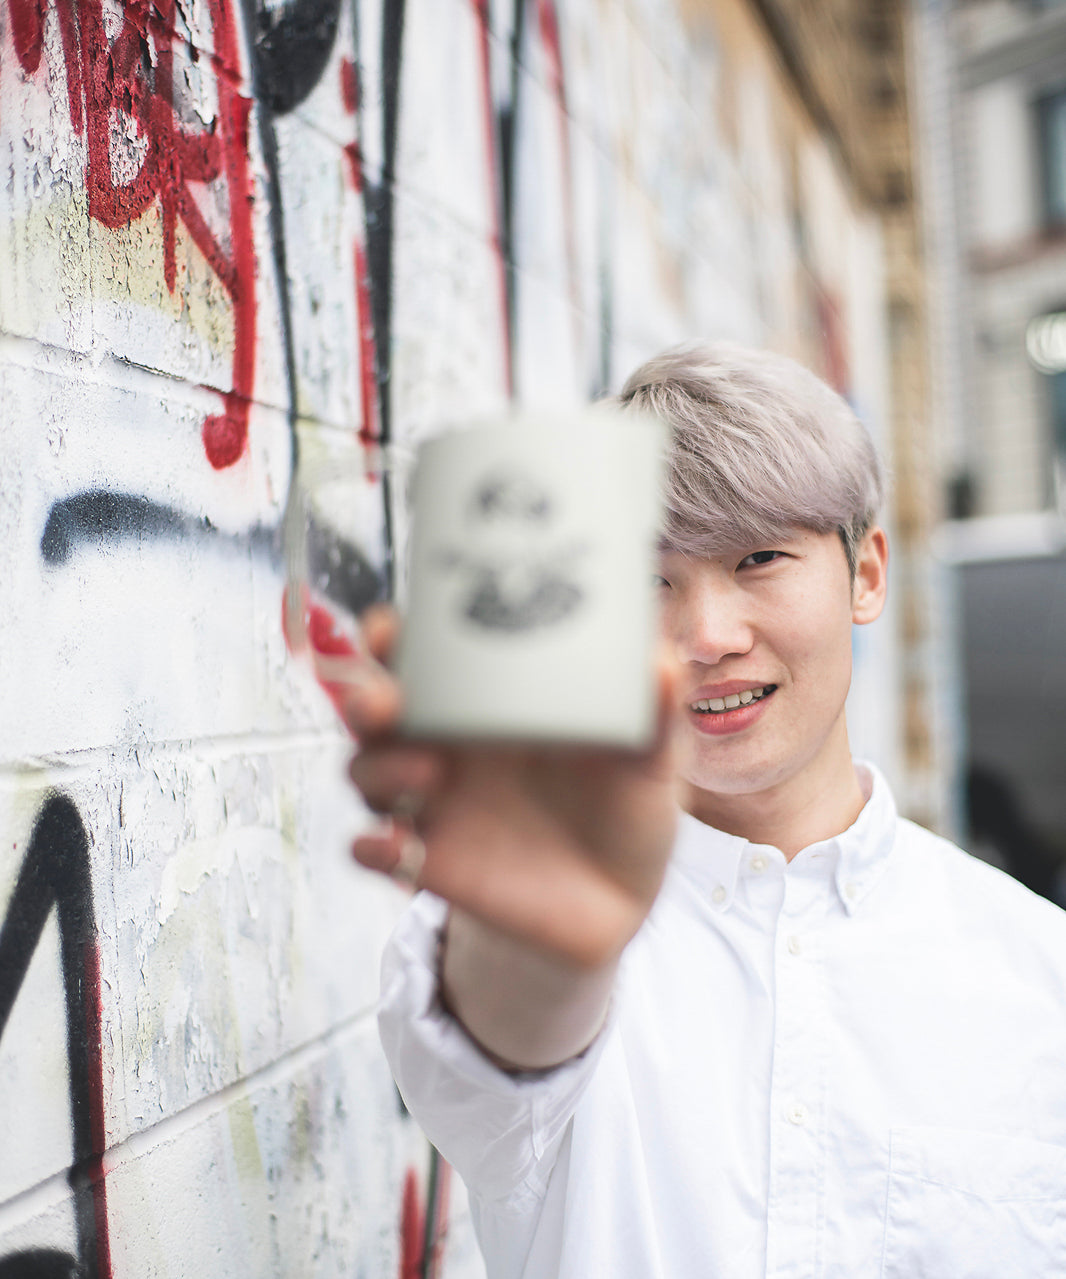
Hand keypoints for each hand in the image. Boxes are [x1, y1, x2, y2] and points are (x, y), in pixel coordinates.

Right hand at [340, 606, 680, 968]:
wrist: (623, 902)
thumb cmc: (627, 808)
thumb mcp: (649, 761)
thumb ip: (654, 716)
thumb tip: (662, 662)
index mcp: (494, 704)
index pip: (426, 657)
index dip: (395, 638)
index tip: (394, 631)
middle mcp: (451, 745)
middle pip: (377, 709)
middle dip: (363, 696)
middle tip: (384, 700)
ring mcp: (435, 804)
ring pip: (367, 773)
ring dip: (378, 768)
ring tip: (427, 774)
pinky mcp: (432, 863)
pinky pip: (377, 851)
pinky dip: (370, 847)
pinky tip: (385, 848)